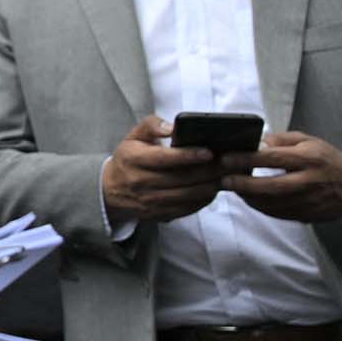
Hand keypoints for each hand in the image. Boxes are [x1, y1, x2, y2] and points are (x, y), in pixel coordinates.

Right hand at [102, 116, 228, 226]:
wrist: (110, 191)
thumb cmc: (128, 159)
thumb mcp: (133, 137)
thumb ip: (152, 125)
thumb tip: (173, 127)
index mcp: (134, 159)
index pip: (164, 159)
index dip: (188, 156)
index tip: (209, 151)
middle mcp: (141, 182)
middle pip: (182, 178)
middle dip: (209, 170)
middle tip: (230, 162)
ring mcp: (151, 201)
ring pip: (188, 195)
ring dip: (211, 185)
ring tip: (228, 174)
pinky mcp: (159, 214)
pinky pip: (188, 208)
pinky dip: (205, 199)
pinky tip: (215, 188)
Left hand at [224, 132, 341, 227]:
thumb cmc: (326, 158)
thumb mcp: (308, 140)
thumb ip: (281, 139)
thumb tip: (256, 142)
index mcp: (309, 158)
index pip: (272, 158)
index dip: (246, 159)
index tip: (226, 158)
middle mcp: (309, 181)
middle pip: (271, 186)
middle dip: (244, 184)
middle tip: (224, 180)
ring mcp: (309, 201)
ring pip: (272, 203)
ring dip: (249, 197)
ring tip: (232, 188)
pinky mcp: (308, 215)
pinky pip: (279, 214)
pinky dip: (261, 207)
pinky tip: (249, 198)